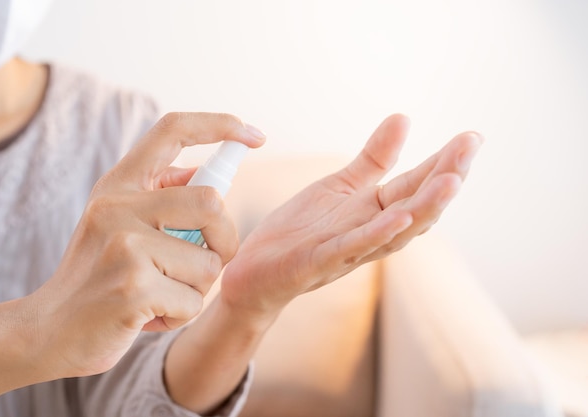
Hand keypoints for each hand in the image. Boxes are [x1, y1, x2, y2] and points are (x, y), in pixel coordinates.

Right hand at [25, 113, 264, 378]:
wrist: (50, 331)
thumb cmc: (98, 277)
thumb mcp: (117, 223)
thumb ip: (158, 195)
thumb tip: (203, 170)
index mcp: (118, 184)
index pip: (173, 130)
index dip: (219, 124)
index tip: (255, 135)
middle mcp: (117, 205)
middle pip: (212, 202)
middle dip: (225, 240)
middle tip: (207, 262)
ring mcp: (123, 245)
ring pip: (209, 262)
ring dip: (198, 289)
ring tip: (162, 295)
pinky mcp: (132, 287)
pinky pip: (193, 302)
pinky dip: (181, 315)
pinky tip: (149, 316)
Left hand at [221, 114, 481, 316]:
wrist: (256, 271)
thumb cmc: (301, 231)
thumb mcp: (341, 186)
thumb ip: (374, 158)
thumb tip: (404, 118)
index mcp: (375, 212)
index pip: (417, 185)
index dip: (444, 163)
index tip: (471, 137)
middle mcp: (370, 233)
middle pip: (416, 206)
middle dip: (445, 178)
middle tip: (470, 147)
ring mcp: (348, 251)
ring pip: (395, 231)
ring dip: (424, 208)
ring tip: (451, 181)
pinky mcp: (320, 262)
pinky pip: (352, 248)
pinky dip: (377, 234)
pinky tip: (399, 216)